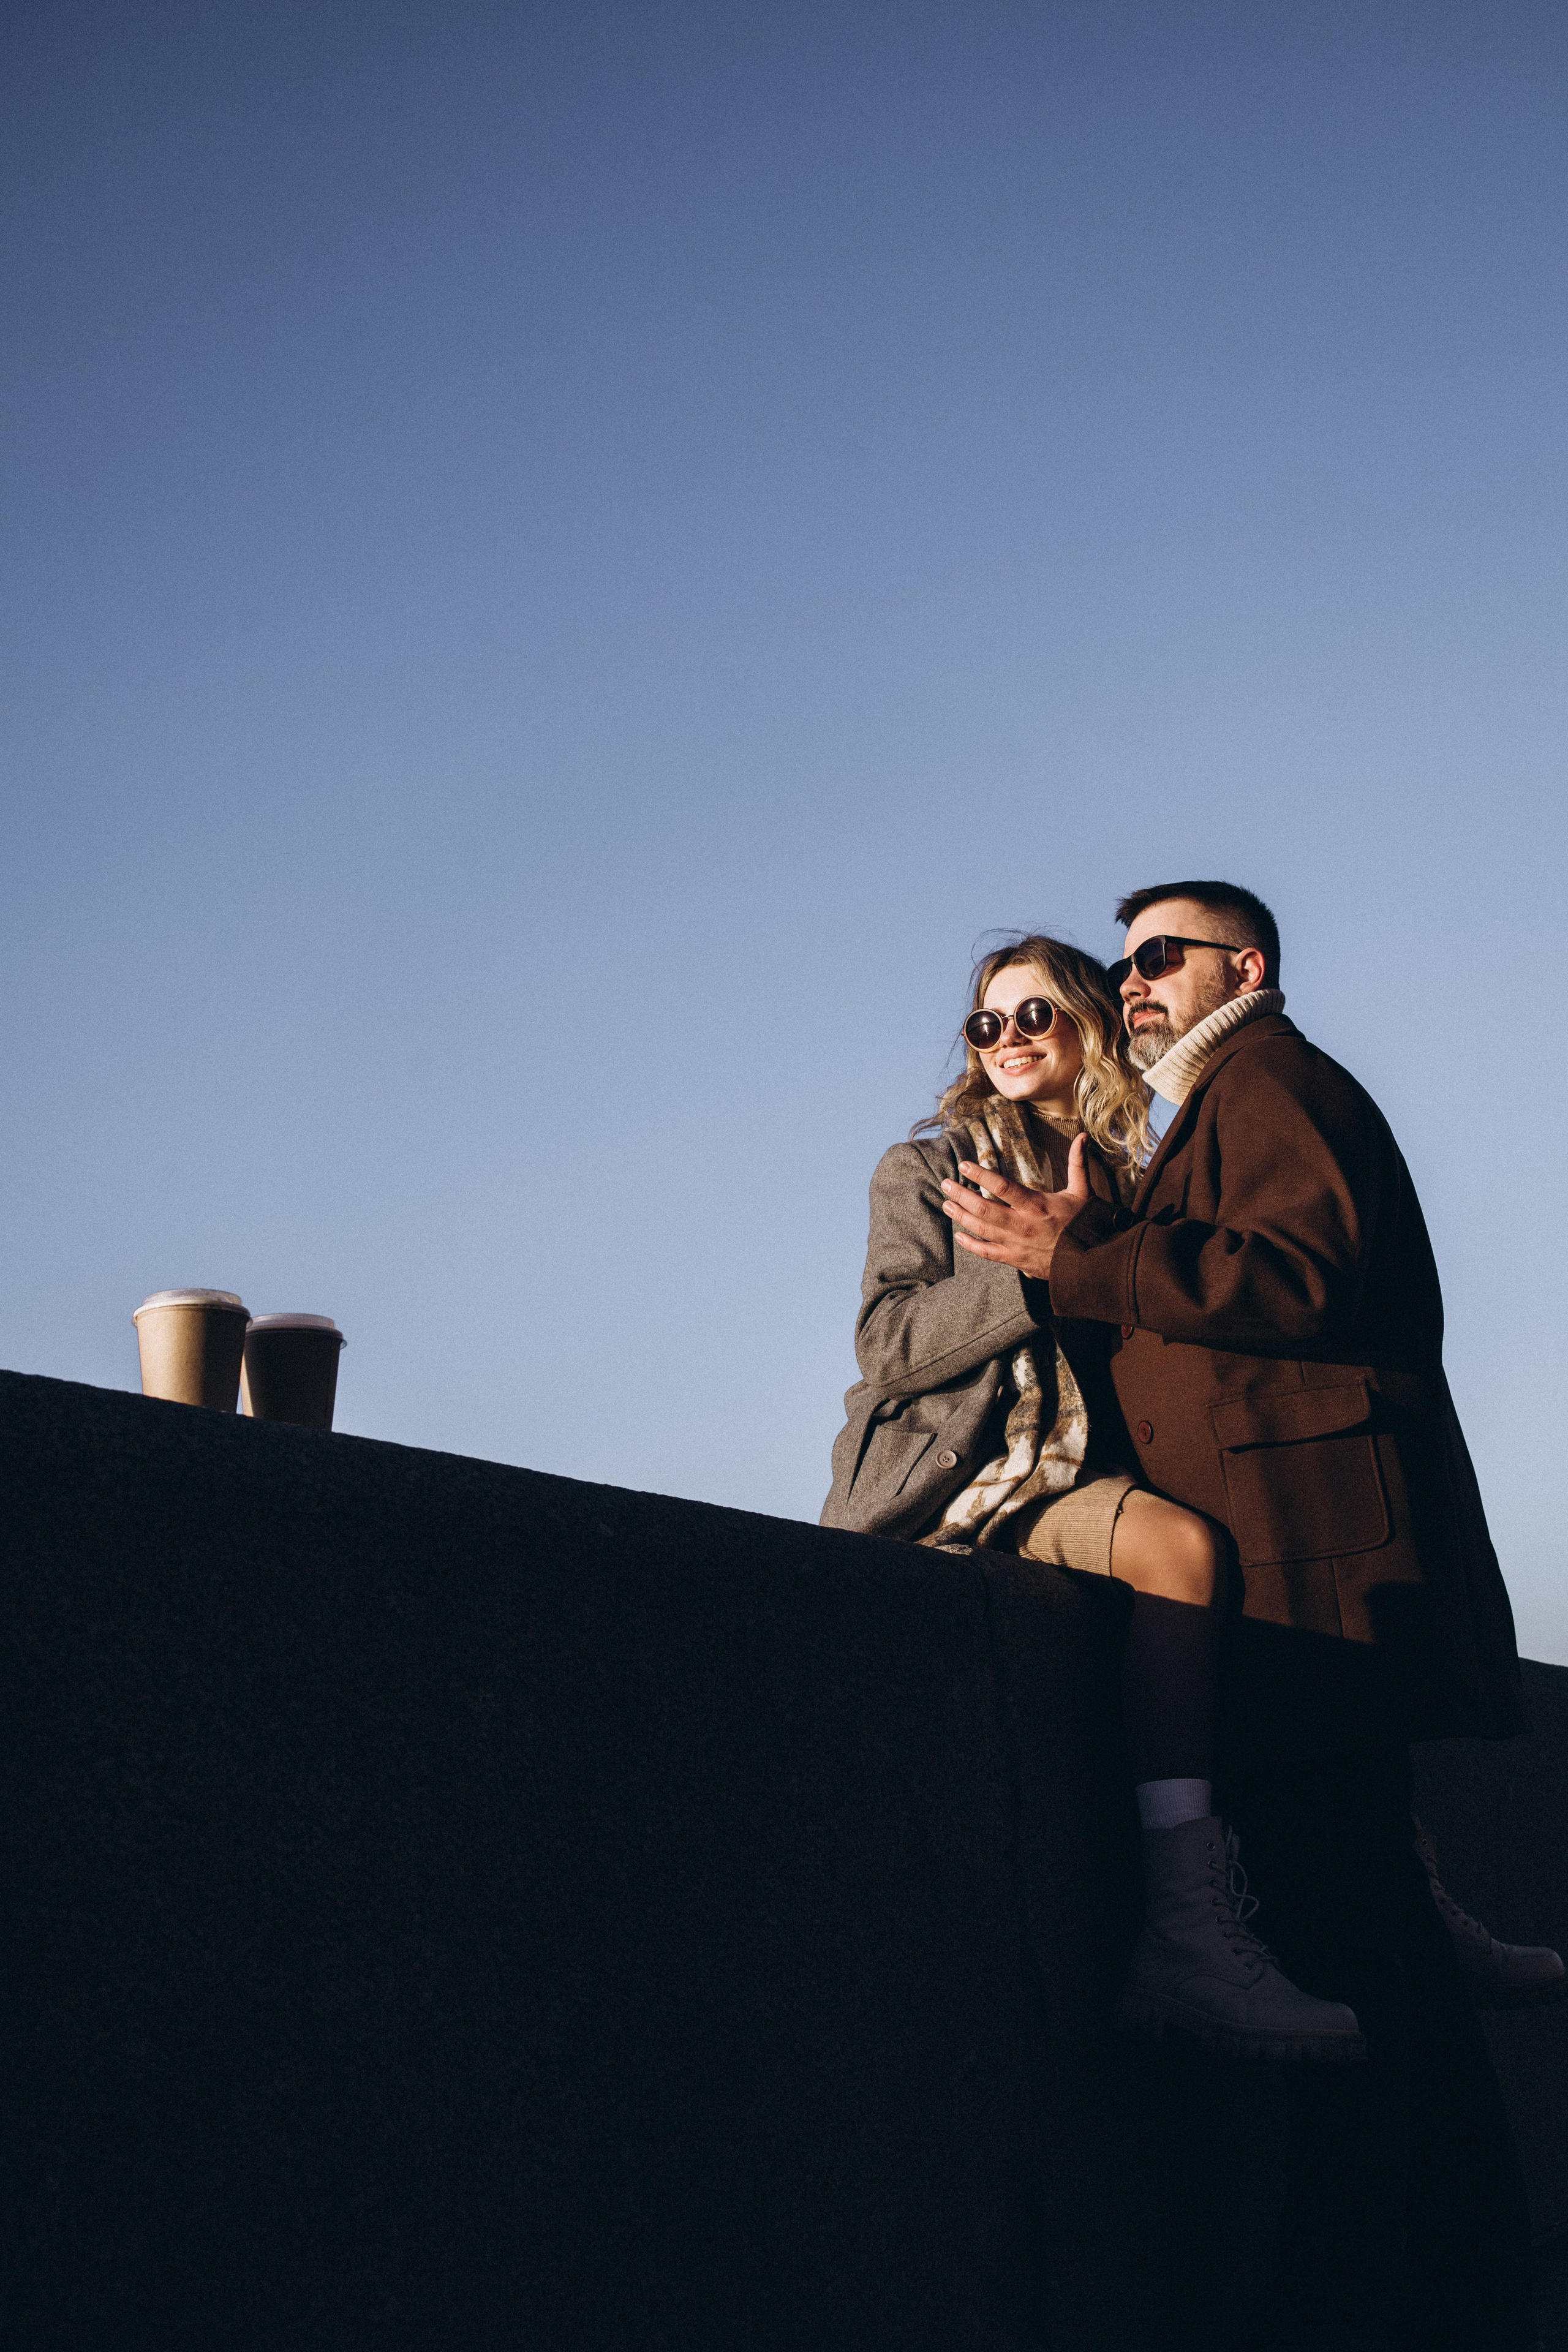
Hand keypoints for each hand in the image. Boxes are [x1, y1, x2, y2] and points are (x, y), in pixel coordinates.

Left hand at [940, 1134, 1090, 1280]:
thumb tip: (1082, 1135)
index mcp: (1037, 1206)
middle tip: (946, 1184)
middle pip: (984, 1209)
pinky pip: (987, 1253)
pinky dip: (970, 1245)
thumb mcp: (1083, 1192)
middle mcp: (1022, 1225)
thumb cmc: (1085, 1224)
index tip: (964, 1165)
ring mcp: (1016, 1244)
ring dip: (960, 1216)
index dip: (980, 1175)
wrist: (1091, 1262)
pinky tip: (958, 1235)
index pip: (1003, 1187)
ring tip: (946, 1204)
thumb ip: (1078, 1163)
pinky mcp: (1015, 1259)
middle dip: (961, 1195)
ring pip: (981, 1229)